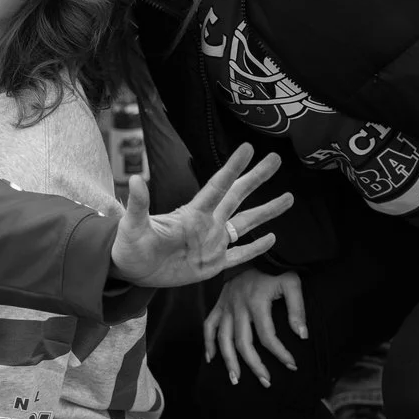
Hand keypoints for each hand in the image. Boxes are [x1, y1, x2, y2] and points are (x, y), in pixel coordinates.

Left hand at [108, 144, 290, 287]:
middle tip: (276, 158)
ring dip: (267, 211)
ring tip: (288, 197)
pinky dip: (256, 249)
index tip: (248, 147)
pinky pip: (240, 256)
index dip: (233, 168)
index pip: (217, 186)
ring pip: (246, 224)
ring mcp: (212, 244)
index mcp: (192, 214)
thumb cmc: (129, 246)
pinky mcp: (213, 265)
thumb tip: (136, 179)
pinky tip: (273, 238)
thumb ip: (139, 205)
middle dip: (257, 178)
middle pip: (238, 197)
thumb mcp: (133, 226)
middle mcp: (207, 224)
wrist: (131, 271)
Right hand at [203, 268, 303, 386]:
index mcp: (256, 301)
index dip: (280, 353)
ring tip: (236, 380)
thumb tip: (302, 336)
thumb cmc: (276, 269)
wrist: (256, 250)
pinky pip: (208, 325)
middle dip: (254, 365)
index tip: (292, 365)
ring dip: (229, 361)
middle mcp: (238, 305)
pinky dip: (208, 343)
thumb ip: (298, 309)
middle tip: (266, 382)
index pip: (267, 336)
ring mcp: (226, 305)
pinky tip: (211, 359)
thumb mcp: (292, 283)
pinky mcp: (219, 303)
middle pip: (243, 342)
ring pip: (223, 339)